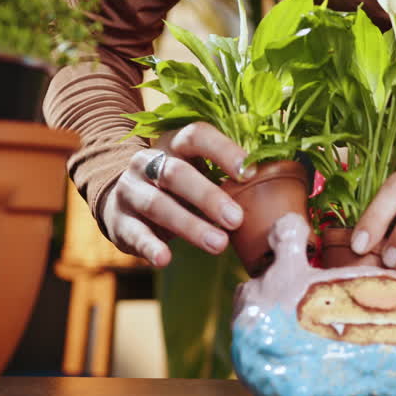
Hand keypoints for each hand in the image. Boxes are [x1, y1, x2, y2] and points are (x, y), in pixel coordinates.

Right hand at [102, 122, 252, 266]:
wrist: (122, 201)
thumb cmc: (178, 188)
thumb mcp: (197, 172)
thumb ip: (227, 176)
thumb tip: (277, 185)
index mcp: (173, 144)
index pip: (196, 136)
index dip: (223, 151)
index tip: (250, 173)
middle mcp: (148, 162)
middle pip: (176, 173)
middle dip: (209, 197)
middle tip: (237, 220)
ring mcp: (130, 190)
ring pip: (157, 204)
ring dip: (189, 225)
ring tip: (218, 244)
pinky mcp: (118, 221)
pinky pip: (134, 233)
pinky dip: (149, 247)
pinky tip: (165, 259)